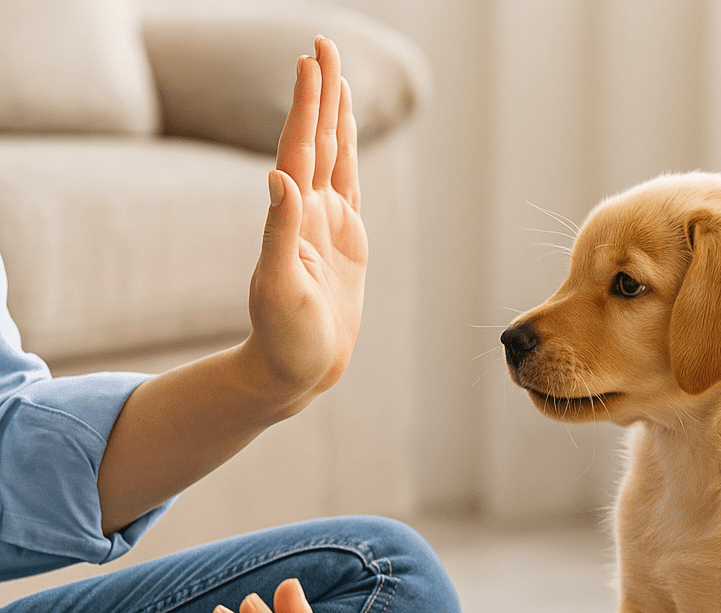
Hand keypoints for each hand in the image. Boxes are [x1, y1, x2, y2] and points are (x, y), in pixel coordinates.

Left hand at [245, 35, 367, 413]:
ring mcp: (328, 228)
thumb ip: (279, 230)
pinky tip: (348, 143)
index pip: (302, 148)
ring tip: (337, 79)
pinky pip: (350, 191)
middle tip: (323, 43)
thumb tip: (280, 176)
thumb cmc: (283, 337)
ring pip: (335, 160)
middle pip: (318, 141)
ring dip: (335, 119)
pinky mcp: (347, 246)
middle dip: (321, 93)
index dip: (307, 104)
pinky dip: (350, 160)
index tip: (312, 59)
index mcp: (295, 218)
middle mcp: (309, 214)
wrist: (296, 370)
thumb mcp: (278, 286)